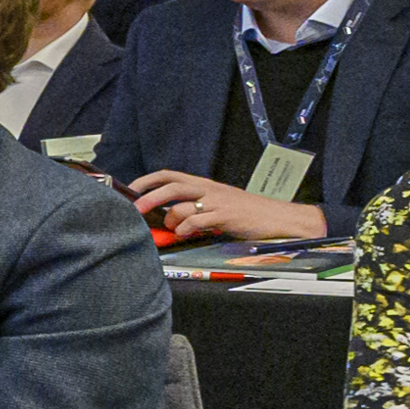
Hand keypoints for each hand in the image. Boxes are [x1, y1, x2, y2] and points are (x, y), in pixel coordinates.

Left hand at [132, 175, 328, 244]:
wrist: (279, 218)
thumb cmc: (247, 214)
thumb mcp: (218, 205)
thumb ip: (195, 207)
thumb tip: (167, 217)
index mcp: (205, 185)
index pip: (171, 175)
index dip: (148, 180)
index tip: (130, 188)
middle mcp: (209, 190)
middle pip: (172, 186)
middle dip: (149, 197)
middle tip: (135, 211)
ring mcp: (218, 202)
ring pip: (183, 205)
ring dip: (171, 219)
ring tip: (173, 229)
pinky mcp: (227, 216)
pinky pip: (198, 220)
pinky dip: (187, 228)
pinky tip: (186, 234)